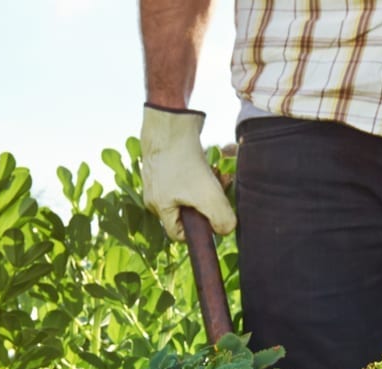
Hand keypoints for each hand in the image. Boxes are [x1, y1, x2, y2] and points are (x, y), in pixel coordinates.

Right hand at [140, 104, 235, 240]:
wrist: (171, 121)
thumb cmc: (184, 160)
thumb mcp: (208, 195)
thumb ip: (221, 219)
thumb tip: (226, 230)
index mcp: (158, 207)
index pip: (177, 233)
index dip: (198, 231)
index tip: (214, 216)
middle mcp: (155, 194)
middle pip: (187, 210)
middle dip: (208, 203)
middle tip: (221, 189)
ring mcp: (160, 177)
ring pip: (190, 192)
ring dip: (208, 186)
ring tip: (218, 174)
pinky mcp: (167, 161)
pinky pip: (187, 175)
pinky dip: (201, 172)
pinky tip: (210, 163)